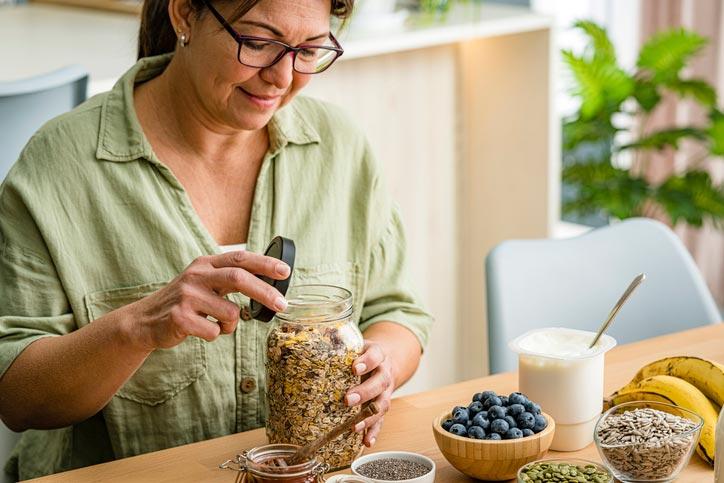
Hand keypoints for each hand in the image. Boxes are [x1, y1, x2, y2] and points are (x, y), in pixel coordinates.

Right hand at [125, 251, 289, 350]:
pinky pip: (214, 331)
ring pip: (231, 313)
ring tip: (217, 324)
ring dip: (231, 325)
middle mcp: (196, 276)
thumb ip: (229, 278)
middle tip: (282, 304)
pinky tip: (200, 329)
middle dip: (265, 292)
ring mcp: (187, 296)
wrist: (145, 321)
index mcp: (205, 264)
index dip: (265, 264)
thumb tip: (269, 282)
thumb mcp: (203, 282)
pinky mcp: (180, 318)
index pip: (240, 258)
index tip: (285, 271)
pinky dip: (215, 335)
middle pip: (239, 278)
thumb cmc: (185, 302)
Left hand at [345, 341, 394, 446]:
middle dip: (365, 392)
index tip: (355, 367)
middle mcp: (384, 373)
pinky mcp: (382, 406)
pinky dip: (374, 431)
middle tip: (347, 399)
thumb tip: (308, 336)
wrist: (385, 360)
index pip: (375, 355)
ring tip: (355, 426)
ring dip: (369, 416)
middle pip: (380, 382)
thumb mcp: (354, 343)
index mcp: (378, 354)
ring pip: (383, 404)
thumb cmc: (362, 353)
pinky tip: (366, 441)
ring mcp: (386, 391)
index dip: (367, 361)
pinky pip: (381, 421)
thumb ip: (337, 341)